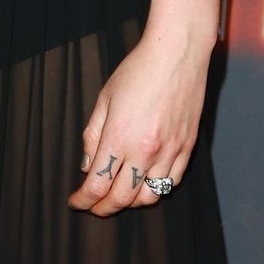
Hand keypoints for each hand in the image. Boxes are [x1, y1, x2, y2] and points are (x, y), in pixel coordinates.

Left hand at [66, 26, 210, 217]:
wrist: (177, 54)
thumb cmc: (137, 71)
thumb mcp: (104, 99)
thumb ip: (93, 136)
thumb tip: (87, 166)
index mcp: (120, 137)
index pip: (97, 185)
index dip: (83, 199)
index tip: (75, 202)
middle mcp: (146, 150)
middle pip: (122, 198)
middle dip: (102, 208)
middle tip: (92, 206)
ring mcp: (170, 152)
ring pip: (149, 197)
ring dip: (129, 204)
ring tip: (117, 197)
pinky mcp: (187, 148)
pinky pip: (171, 183)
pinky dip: (155, 191)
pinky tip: (144, 185)